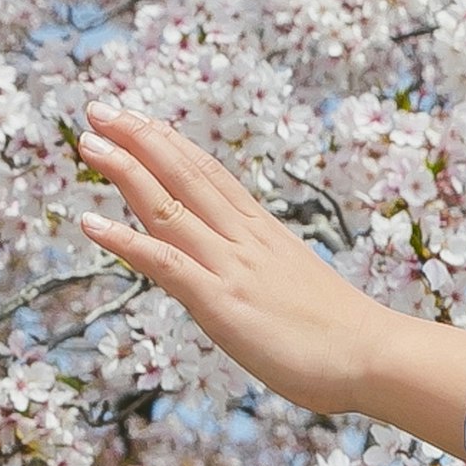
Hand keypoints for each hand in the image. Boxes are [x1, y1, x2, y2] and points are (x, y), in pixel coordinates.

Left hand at [73, 107, 465, 455]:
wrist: (376, 356)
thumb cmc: (346, 335)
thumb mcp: (299, 288)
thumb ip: (269, 275)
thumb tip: (255, 279)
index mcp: (264, 234)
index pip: (211, 176)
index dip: (172, 145)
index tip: (141, 120)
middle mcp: (244, 240)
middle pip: (185, 176)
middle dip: (139, 139)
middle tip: (100, 109)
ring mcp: (231, 267)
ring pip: (169, 206)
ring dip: (125, 171)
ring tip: (89, 142)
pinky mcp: (219, 302)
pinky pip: (164, 262)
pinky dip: (124, 240)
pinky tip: (89, 222)